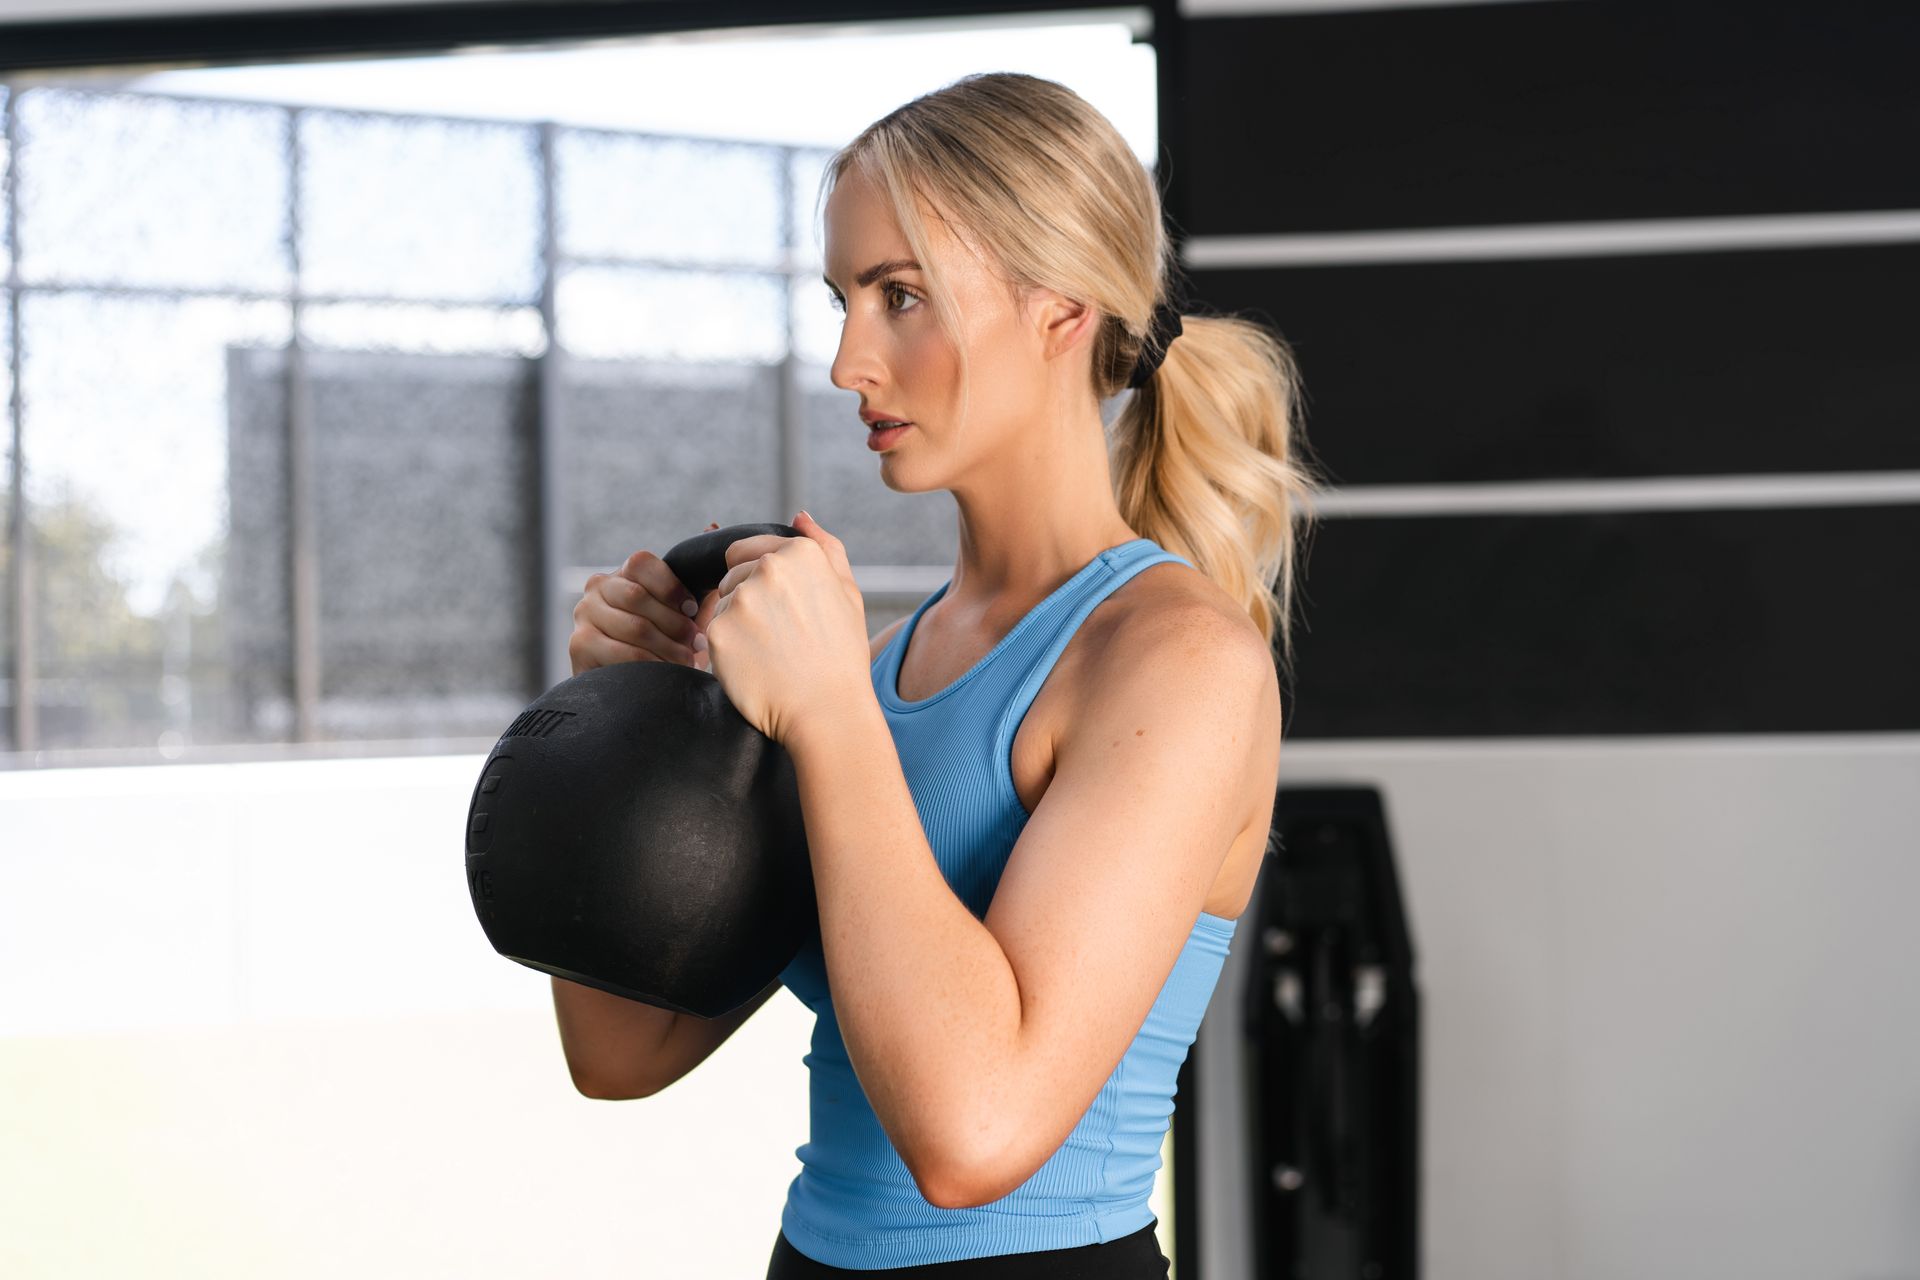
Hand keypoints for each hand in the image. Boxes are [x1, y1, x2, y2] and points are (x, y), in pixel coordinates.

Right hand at [568, 521, 722, 675]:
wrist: (635, 686)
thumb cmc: (667, 642)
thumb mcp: (685, 610)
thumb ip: (697, 575)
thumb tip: (711, 525)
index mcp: (624, 573)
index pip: (641, 562)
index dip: (670, 587)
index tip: (693, 611)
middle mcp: (598, 587)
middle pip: (637, 596)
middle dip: (674, 624)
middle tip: (697, 644)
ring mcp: (584, 615)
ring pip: (634, 627)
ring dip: (668, 649)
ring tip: (688, 663)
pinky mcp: (579, 645)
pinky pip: (622, 653)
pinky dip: (651, 665)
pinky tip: (665, 673)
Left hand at [705, 511, 871, 748]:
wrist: (828, 712)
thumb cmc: (841, 656)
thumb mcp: (847, 594)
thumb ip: (824, 547)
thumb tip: (799, 516)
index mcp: (800, 553)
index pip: (745, 551)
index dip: (758, 582)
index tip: (780, 612)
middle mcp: (768, 568)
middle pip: (730, 578)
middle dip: (747, 602)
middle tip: (780, 638)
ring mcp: (742, 600)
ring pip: (722, 607)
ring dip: (737, 627)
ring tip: (770, 654)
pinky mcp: (719, 633)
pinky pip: (713, 635)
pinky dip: (728, 652)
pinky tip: (755, 667)